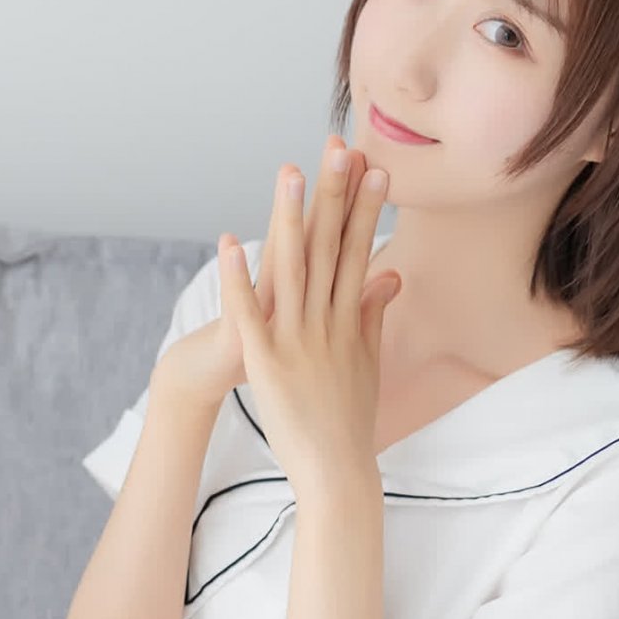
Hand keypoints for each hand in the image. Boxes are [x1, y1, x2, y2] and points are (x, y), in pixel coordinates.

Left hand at [168, 137, 399, 491]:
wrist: (335, 471)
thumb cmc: (350, 420)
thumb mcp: (367, 362)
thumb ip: (373, 316)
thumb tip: (388, 278)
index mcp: (351, 320)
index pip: (361, 251)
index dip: (366, 208)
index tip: (375, 166)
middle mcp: (328, 322)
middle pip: (331, 248)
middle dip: (335, 196)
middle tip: (340, 147)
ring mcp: (298, 340)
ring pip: (292, 269)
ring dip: (289, 219)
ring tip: (287, 174)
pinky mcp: (267, 361)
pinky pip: (249, 312)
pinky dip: (238, 277)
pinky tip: (230, 240)